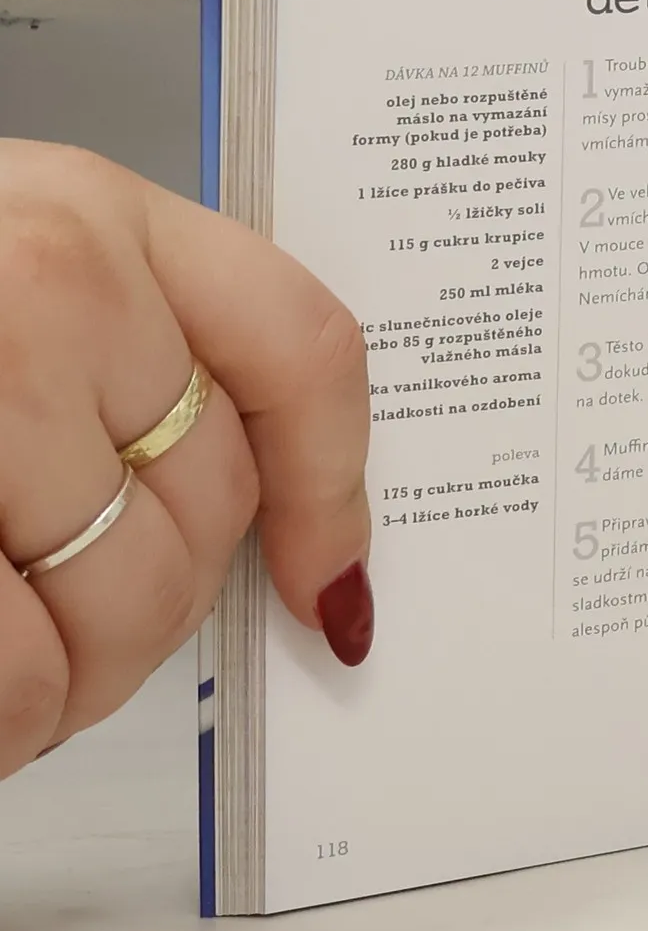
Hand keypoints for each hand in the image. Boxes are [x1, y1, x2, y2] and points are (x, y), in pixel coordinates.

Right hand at [0, 142, 371, 777]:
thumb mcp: (3, 273)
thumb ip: (115, 358)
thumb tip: (260, 524)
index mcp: (88, 211)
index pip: (301, 349)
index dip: (332, 486)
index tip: (326, 579)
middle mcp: (49, 279)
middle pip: (212, 505)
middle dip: (159, 608)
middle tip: (87, 643)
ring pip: (125, 602)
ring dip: (77, 681)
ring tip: (19, 681)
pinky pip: (11, 671)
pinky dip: (7, 719)